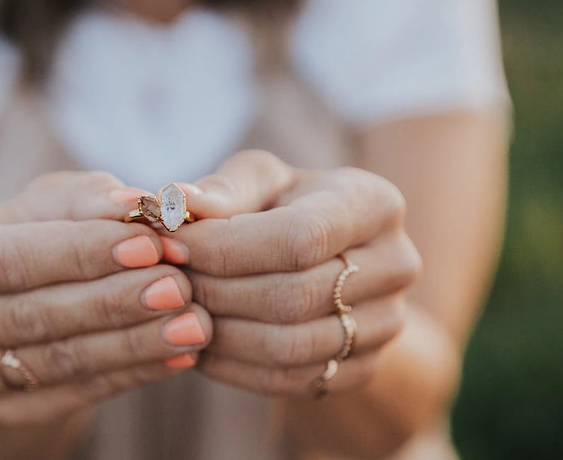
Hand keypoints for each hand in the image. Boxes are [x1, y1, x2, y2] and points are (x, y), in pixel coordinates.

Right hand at [0, 172, 212, 424]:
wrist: (15, 298)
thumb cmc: (35, 234)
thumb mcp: (50, 204)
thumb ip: (88, 200)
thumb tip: (138, 204)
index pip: (3, 258)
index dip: (77, 251)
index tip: (147, 243)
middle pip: (31, 315)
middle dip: (113, 300)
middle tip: (180, 286)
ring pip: (56, 361)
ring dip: (132, 342)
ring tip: (192, 323)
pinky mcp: (10, 410)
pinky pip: (75, 395)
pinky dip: (132, 373)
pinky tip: (178, 355)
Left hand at [165, 151, 420, 395]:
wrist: (331, 257)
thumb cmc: (285, 206)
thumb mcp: (259, 180)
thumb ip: (221, 190)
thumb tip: (170, 205)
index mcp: (373, 203)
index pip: (298, 237)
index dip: (225, 247)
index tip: (169, 244)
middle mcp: (396, 264)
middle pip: (293, 296)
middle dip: (215, 291)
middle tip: (166, 281)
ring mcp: (388, 322)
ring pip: (290, 347)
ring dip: (219, 333)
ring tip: (178, 311)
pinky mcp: (365, 365)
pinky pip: (291, 381)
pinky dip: (234, 369)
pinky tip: (200, 343)